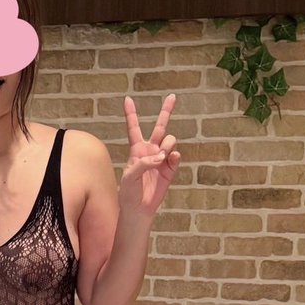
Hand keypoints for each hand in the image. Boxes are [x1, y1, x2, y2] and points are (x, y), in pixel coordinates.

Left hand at [118, 93, 180, 216]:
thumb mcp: (130, 176)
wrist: (139, 209)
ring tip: (162, 156)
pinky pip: (176, 156)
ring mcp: (162, 159)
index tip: (127, 98)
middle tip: (172, 96)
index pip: (134, 128)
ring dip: (168, 144)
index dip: (131, 113)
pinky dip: (174, 156)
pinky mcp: (170, 169)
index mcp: (136, 149)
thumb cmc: (129, 192)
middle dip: (166, 111)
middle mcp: (150, 150)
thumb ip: (143, 163)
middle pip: (159, 126)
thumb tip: (162, 156)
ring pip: (170, 140)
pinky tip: (170, 159)